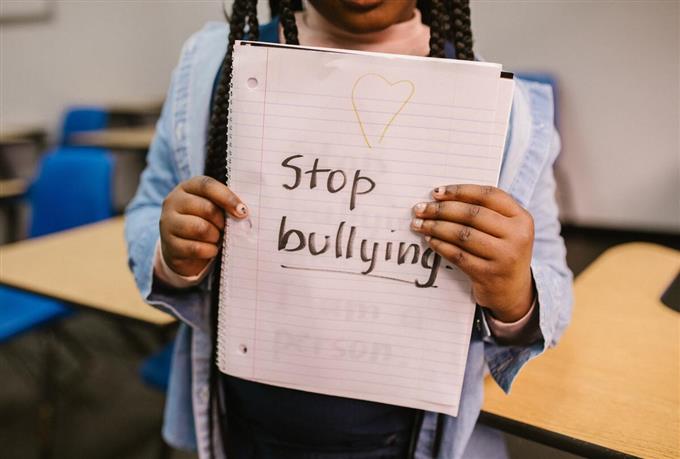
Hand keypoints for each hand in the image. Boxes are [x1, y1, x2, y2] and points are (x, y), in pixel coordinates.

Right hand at [159, 176, 247, 276]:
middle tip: (225, 228)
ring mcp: (168, 223)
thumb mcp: (212, 208)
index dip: (227, 197)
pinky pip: (195, 248)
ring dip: (215, 236)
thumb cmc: (204, 222)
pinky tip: (211, 250)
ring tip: (216, 238)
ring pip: (201, 229)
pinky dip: (209, 250)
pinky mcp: (169, 244)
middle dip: (222, 222)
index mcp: (187, 187)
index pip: (207, 186)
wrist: (182, 249)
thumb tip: (242, 212)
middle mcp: (173, 202)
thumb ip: (224, 204)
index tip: (243, 211)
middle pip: (207, 208)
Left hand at [411, 184, 534, 321]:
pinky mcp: (488, 274)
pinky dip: (440, 246)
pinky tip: (430, 240)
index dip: (460, 191)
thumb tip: (441, 198)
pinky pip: (458, 255)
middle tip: (420, 209)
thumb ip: (485, 211)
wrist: (513, 291)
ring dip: (436, 227)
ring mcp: (504, 257)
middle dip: (441, 210)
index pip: (489, 195)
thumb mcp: (505, 229)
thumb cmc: (502, 252)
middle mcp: (517, 236)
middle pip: (472, 214)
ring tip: (419, 224)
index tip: (436, 192)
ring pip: (463, 234)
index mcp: (521, 218)